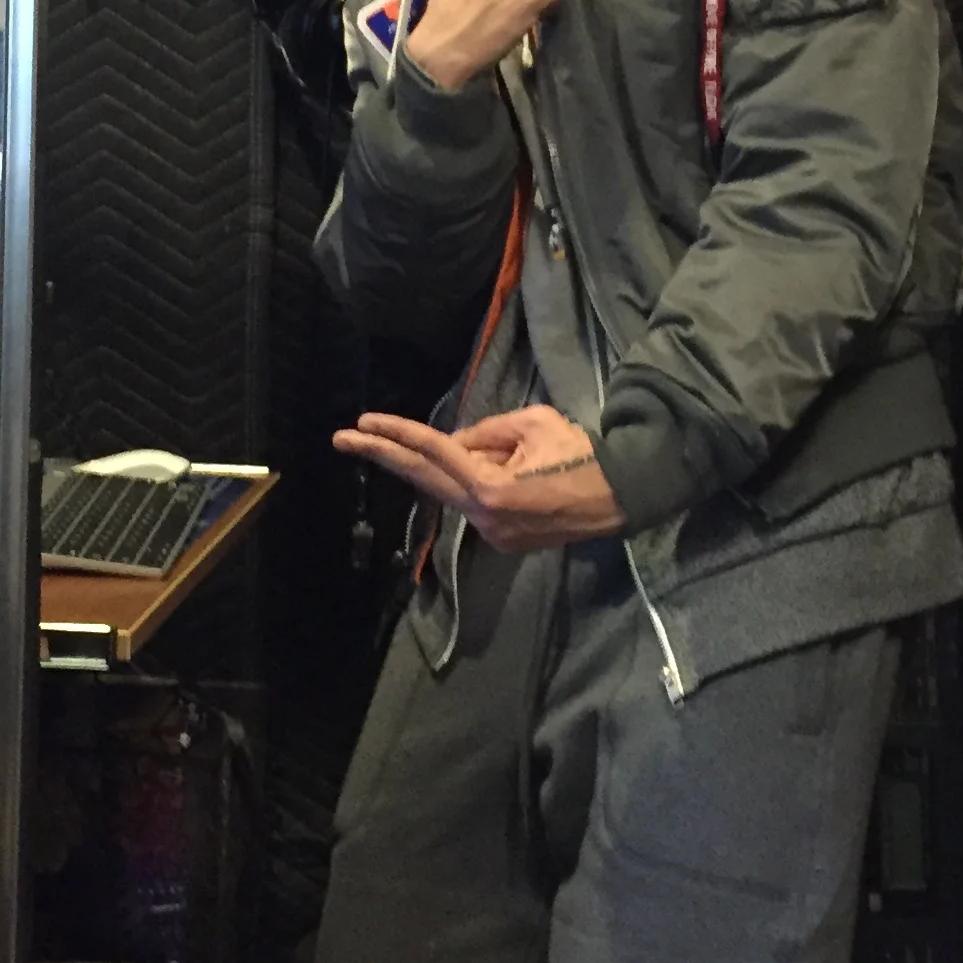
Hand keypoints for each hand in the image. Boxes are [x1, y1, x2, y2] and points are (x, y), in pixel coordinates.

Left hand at [333, 403, 626, 544]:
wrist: (619, 498)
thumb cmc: (580, 454)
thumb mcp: (533, 423)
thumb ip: (485, 432)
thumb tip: (454, 445)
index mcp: (491, 486)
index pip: (434, 452)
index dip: (397, 434)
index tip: (364, 423)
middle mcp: (483, 515)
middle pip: (423, 478)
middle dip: (383, 455)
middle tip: (343, 438)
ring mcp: (491, 533)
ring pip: (453, 490)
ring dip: (452, 465)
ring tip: (500, 449)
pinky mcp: (501, 540)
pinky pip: (474, 502)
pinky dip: (474, 481)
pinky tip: (511, 469)